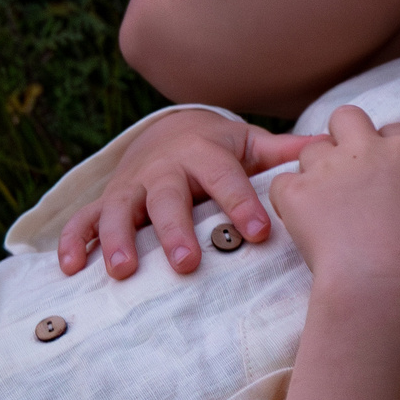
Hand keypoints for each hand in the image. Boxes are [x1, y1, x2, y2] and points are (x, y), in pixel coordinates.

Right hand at [61, 111, 323, 277]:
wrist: (171, 129)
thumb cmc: (221, 149)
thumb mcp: (250, 144)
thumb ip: (285, 153)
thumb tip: (329, 149)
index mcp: (206, 154)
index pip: (226, 179)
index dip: (241, 204)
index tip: (259, 233)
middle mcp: (166, 169)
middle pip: (169, 199)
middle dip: (175, 230)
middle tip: (188, 263)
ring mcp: (132, 185)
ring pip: (121, 210)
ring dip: (118, 239)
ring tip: (122, 271)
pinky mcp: (107, 200)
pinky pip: (84, 219)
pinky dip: (74, 241)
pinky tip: (70, 267)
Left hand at [268, 106, 399, 293]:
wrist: (378, 284)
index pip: (392, 130)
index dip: (386, 150)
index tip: (384, 174)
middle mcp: (365, 149)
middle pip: (346, 117)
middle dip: (343, 136)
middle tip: (346, 170)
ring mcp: (327, 168)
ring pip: (310, 149)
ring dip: (316, 170)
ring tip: (324, 204)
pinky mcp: (296, 191)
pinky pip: (282, 182)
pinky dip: (289, 198)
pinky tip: (303, 220)